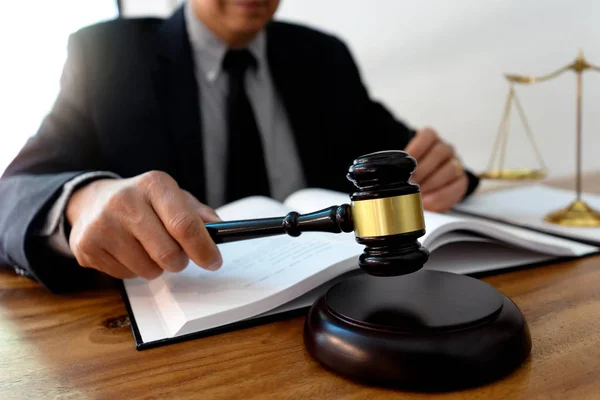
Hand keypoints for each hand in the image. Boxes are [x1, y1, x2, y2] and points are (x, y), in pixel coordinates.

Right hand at [66, 171, 222, 279]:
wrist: (92, 200)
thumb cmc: (143, 201)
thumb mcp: (173, 197)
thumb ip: (199, 214)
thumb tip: (223, 231)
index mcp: (154, 185)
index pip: (185, 224)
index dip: (204, 248)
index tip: (214, 261)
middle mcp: (125, 201)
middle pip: (168, 254)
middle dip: (180, 261)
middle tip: (178, 255)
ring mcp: (102, 225)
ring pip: (148, 270)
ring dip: (156, 267)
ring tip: (147, 247)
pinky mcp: (86, 247)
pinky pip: (126, 276)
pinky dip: (134, 270)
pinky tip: (126, 250)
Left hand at [405, 128, 467, 211]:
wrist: (428, 183)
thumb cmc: (413, 172)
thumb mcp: (403, 166)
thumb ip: (398, 166)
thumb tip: (387, 173)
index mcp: (431, 140)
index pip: (428, 135)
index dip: (417, 148)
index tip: (406, 163)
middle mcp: (446, 149)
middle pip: (439, 152)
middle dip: (423, 169)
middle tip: (410, 182)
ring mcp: (456, 164)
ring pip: (450, 169)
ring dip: (432, 183)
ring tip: (418, 194)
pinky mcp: (462, 181)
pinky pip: (457, 187)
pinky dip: (441, 196)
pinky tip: (428, 202)